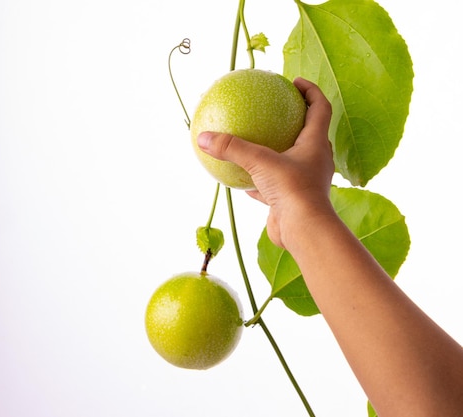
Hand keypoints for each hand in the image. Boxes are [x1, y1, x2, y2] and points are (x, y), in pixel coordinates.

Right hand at [196, 77, 334, 248]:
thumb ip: (232, 148)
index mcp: (315, 144)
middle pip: (309, 133)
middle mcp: (314, 160)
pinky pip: (274, 185)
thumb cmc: (292, 190)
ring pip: (290, 161)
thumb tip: (202, 137)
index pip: (320, 108)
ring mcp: (304, 181)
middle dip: (295, 119)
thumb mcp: (259, 162)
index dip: (310, 91)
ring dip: (277, 152)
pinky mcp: (291, 200)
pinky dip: (259, 181)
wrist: (304, 230)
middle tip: (276, 109)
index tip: (295, 82)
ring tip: (256, 144)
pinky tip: (242, 180)